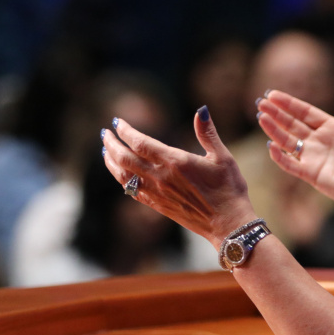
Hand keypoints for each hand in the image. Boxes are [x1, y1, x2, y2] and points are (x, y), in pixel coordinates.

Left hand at [101, 107, 256, 249]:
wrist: (228, 224)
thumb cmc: (229, 189)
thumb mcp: (222, 157)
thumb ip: (208, 133)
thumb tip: (202, 110)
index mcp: (175, 161)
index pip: (140, 142)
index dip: (125, 131)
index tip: (117, 122)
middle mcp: (161, 177)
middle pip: (124, 158)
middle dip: (111, 144)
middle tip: (104, 133)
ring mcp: (157, 193)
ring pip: (124, 176)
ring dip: (111, 162)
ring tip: (106, 151)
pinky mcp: (158, 206)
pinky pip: (132, 191)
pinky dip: (122, 180)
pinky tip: (120, 174)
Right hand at [256, 81, 333, 218]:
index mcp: (331, 127)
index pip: (305, 112)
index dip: (289, 103)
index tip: (273, 94)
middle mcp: (318, 141)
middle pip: (291, 124)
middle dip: (276, 113)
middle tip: (260, 102)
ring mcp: (313, 157)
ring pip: (287, 141)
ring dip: (273, 129)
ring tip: (261, 117)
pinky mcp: (310, 174)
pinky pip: (290, 164)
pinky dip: (279, 156)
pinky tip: (270, 145)